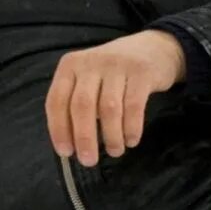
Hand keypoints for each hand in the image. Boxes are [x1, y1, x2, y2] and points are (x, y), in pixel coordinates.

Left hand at [45, 29, 186, 165]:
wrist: (153, 48)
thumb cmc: (114, 73)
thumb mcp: (89, 79)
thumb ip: (77, 103)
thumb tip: (72, 144)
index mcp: (70, 65)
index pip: (57, 100)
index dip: (59, 129)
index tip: (66, 152)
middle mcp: (91, 62)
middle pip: (82, 105)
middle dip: (84, 137)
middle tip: (89, 161)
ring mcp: (117, 65)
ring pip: (109, 108)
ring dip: (111, 136)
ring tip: (115, 151)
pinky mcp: (141, 72)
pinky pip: (134, 106)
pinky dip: (131, 128)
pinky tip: (131, 141)